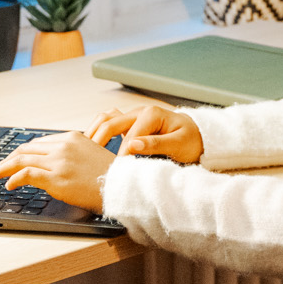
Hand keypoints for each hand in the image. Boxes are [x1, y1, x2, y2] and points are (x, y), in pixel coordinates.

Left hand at [0, 132, 114, 209]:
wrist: (123, 187)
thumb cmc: (110, 176)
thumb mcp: (89, 156)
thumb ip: (68, 155)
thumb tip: (47, 165)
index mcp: (71, 137)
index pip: (36, 143)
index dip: (18, 153)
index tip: (9, 161)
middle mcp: (63, 146)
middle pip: (24, 149)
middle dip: (5, 160)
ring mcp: (59, 161)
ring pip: (21, 160)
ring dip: (2, 169)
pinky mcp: (57, 177)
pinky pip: (27, 174)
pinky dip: (13, 178)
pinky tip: (8, 185)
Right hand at [86, 104, 203, 164]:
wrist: (197, 136)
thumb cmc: (190, 140)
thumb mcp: (179, 144)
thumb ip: (156, 144)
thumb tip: (133, 145)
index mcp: (151, 114)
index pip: (128, 136)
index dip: (120, 155)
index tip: (116, 171)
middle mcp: (139, 112)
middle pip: (109, 122)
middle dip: (99, 142)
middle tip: (91, 162)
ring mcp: (133, 117)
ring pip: (105, 119)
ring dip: (94, 133)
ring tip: (85, 151)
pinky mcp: (130, 124)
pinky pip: (110, 124)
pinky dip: (99, 132)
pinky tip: (93, 147)